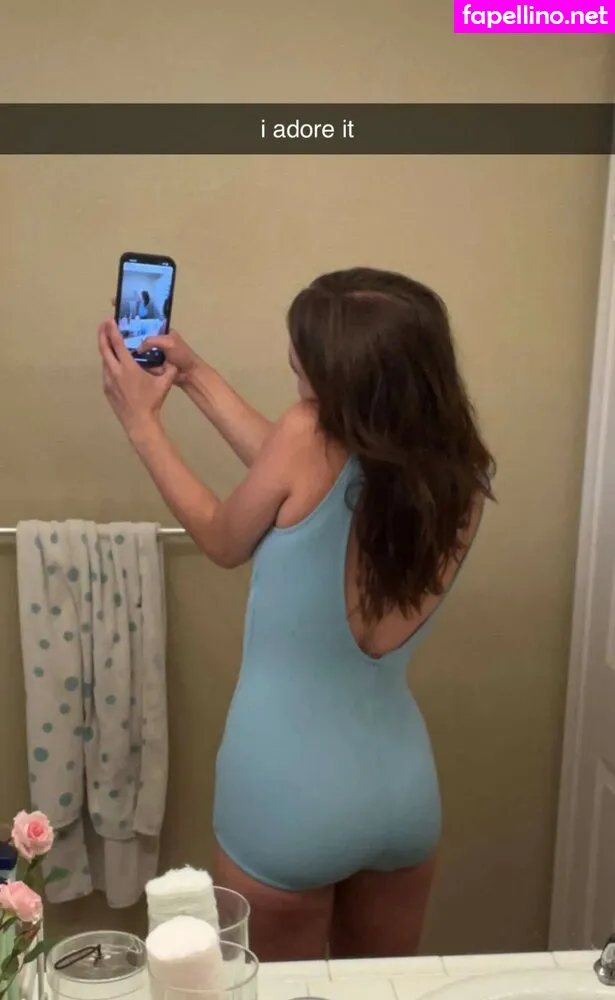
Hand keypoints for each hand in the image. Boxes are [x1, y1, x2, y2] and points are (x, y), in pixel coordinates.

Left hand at [98, 320, 176, 437]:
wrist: (140, 422)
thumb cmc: (152, 401)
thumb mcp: (165, 384)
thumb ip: (170, 370)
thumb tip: (174, 361)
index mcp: (128, 367)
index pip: (117, 344)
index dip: (112, 330)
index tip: (110, 320)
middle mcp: (114, 371)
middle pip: (104, 348)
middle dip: (102, 334)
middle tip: (103, 324)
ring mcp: (108, 381)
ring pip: (104, 360)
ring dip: (106, 349)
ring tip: (109, 342)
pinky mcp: (107, 389)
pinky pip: (106, 371)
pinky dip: (109, 363)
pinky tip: (114, 363)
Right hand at [109, 298, 199, 385]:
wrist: (187, 374)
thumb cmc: (181, 355)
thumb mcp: (169, 342)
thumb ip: (153, 341)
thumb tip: (138, 348)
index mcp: (157, 328)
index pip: (141, 314)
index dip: (129, 306)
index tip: (115, 300)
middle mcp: (149, 336)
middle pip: (132, 328)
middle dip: (119, 323)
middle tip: (106, 321)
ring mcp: (146, 349)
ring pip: (129, 342)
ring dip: (119, 340)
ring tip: (105, 335)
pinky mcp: (144, 361)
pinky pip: (132, 356)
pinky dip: (124, 355)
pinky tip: (113, 352)